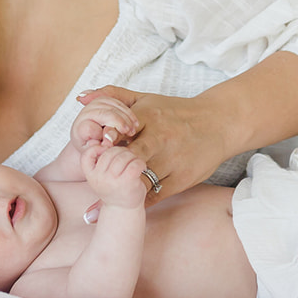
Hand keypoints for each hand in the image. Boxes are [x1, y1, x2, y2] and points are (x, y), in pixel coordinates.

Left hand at [76, 86, 229, 206]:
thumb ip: (111, 95)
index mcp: (148, 116)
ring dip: (122, 188)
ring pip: (140, 179)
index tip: (94, 148)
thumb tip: (80, 97)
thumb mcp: (145, 98)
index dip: (105, 140)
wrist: (217, 123)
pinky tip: (125, 202)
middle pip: (130, 156)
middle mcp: (161, 138)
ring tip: (99, 200)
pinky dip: (138, 199)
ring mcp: (172, 161)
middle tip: (96, 177)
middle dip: (112, 167)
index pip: (119, 129)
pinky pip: (154, 195)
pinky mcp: (182, 179)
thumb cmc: (174, 111)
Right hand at [81, 144, 150, 209]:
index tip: (106, 151)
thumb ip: (101, 161)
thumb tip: (103, 140)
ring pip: (123, 156)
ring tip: (135, 162)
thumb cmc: (114, 189)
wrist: (124, 210)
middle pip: (110, 152)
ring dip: (132, 156)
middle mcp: (100, 178)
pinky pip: (135, 163)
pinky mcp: (128, 181)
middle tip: (128, 157)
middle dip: (121, 151)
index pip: (87, 155)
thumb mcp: (101, 176)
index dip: (96, 148)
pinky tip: (141, 167)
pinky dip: (140, 163)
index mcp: (91, 176)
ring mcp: (113, 180)